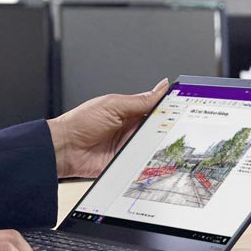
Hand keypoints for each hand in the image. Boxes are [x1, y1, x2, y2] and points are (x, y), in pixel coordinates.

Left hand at [48, 78, 169, 178]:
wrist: (63, 148)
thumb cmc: (80, 123)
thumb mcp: (113, 105)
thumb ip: (140, 100)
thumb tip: (162, 86)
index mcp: (130, 111)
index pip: (157, 109)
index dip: (172, 108)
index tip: (188, 107)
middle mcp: (131, 129)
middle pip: (160, 129)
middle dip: (169, 129)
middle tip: (178, 128)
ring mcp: (129, 147)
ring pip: (154, 147)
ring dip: (159, 146)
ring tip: (163, 143)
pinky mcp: (125, 163)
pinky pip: (143, 164)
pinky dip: (149, 163)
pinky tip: (154, 159)